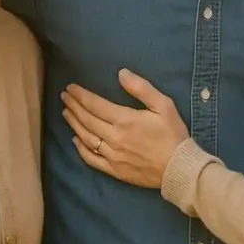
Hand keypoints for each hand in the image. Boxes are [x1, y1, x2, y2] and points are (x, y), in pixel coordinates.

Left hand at [61, 69, 189, 188]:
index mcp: (124, 120)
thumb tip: (121, 73)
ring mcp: (111, 155)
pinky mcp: (114, 170)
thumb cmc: (173, 134)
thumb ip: (141, 88)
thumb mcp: (163, 105)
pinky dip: (80, 149)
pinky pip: (91, 159)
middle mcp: (114, 137)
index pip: (95, 105)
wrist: (178, 168)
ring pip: (86, 138)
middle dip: (73, 106)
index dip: (80, 95)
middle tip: (64, 96)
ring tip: (66, 113)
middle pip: (87, 120)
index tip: (70, 88)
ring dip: (74, 124)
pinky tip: (75, 140)